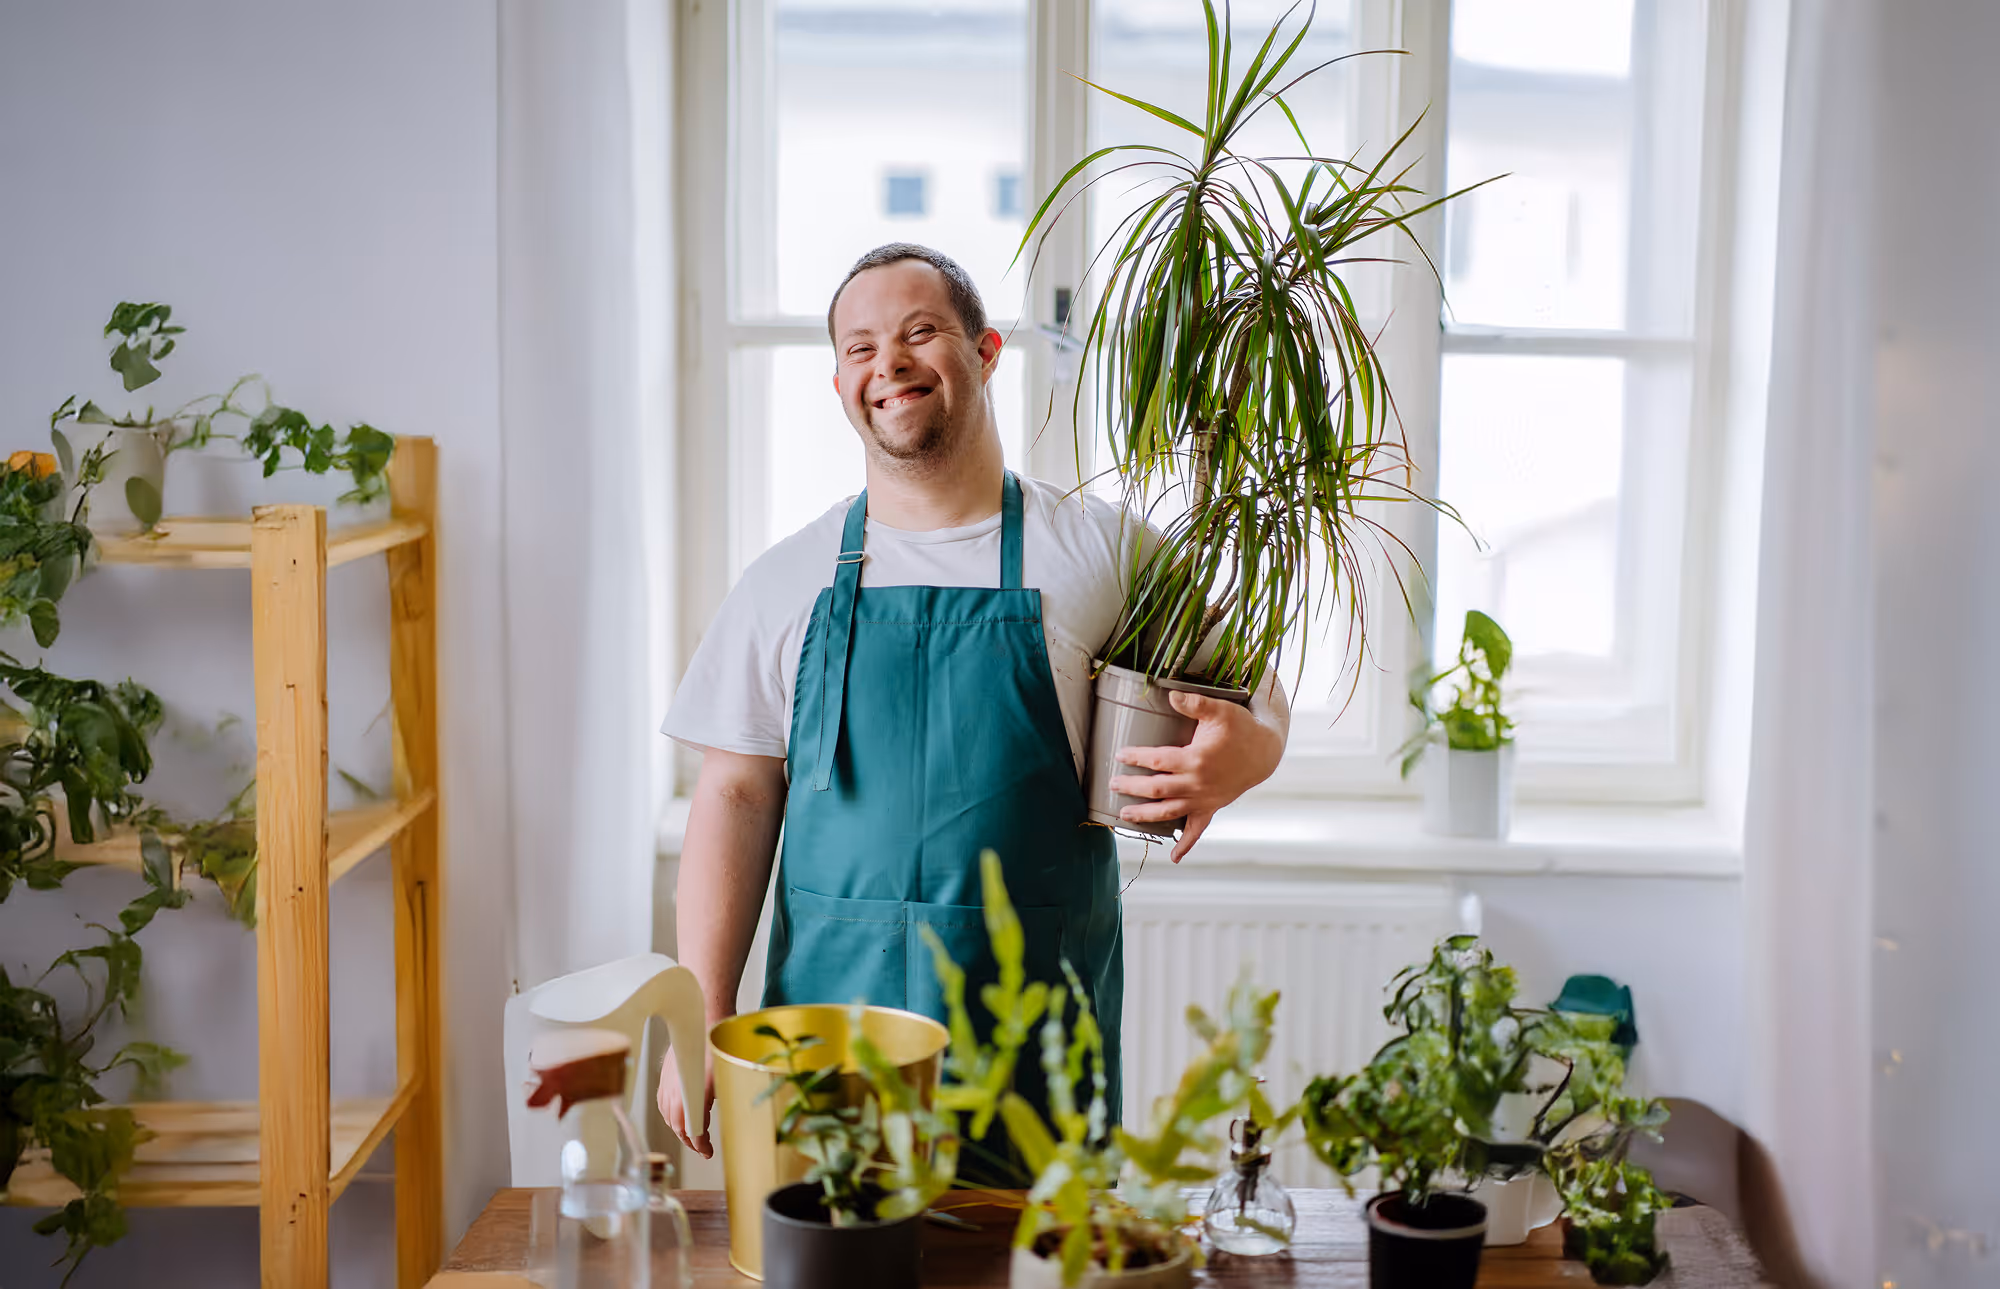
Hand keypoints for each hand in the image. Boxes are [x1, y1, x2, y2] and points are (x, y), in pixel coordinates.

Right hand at [658, 1052, 716, 1158]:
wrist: (703, 1019)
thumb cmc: (717, 1047)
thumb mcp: (724, 1079)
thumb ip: (716, 1102)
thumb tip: (719, 1119)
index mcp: (691, 1097)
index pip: (693, 1130)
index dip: (700, 1146)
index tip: (707, 1152)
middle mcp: (675, 1092)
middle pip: (678, 1126)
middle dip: (690, 1140)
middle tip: (702, 1148)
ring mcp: (667, 1084)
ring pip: (668, 1116)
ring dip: (679, 1128)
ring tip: (691, 1135)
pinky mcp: (664, 1075)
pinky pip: (662, 1102)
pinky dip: (669, 1114)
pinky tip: (677, 1115)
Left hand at [1111, 687, 1286, 861]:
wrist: (1264, 752)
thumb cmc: (1240, 728)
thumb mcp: (1221, 710)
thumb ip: (1196, 703)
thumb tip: (1170, 695)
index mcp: (1196, 759)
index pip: (1158, 760)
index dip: (1137, 758)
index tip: (1120, 755)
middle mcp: (1198, 783)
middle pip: (1157, 789)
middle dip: (1133, 788)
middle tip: (1114, 784)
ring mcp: (1204, 799)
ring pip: (1169, 812)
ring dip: (1146, 816)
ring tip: (1123, 816)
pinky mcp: (1211, 808)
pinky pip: (1197, 830)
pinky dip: (1185, 844)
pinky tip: (1173, 856)